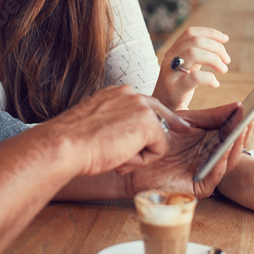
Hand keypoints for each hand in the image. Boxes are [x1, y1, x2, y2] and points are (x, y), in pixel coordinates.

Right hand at [43, 85, 183, 177]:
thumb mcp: (97, 124)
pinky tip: (122, 158)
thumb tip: (129, 136)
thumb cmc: (73, 141)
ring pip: (157, 136)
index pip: (146, 103)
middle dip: (173, 124)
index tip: (177, 122)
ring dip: (141, 153)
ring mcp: (141, 107)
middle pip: (161, 113)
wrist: (65, 144)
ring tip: (116, 156)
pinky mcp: (149, 124)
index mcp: (117, 93)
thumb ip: (115, 122)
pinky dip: (142, 161)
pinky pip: (159, 150)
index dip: (159, 117)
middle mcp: (131, 94)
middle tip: (187, 129)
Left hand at [123, 102, 251, 199]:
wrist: (135, 157)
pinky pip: (215, 174)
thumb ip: (211, 115)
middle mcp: (211, 157)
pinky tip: (225, 150)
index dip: (239, 121)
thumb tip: (237, 105)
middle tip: (251, 117)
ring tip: (241, 131)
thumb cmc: (157, 139)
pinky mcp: (200, 186)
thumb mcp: (187, 121)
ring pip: (228, 159)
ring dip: (236, 145)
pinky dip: (221, 161)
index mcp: (209, 141)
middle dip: (242, 132)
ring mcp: (207, 172)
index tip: (248, 108)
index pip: (230, 131)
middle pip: (233, 145)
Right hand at [153, 27, 230, 109]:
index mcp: (173, 52)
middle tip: (227, 60)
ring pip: (193, 53)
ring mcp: (170, 73)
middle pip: (195, 41)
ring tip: (223, 69)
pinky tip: (215, 84)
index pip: (190, 33)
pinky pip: (195, 77)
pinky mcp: (174, 88)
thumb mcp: (185, 68)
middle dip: (216, 48)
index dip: (210, 32)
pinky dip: (210, 78)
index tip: (225, 38)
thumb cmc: (177, 89)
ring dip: (214, 59)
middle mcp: (170, 59)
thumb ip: (197, 56)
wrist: (161, 111)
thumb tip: (218, 44)